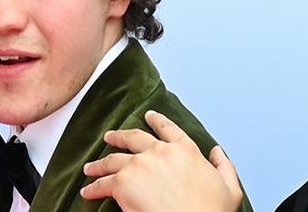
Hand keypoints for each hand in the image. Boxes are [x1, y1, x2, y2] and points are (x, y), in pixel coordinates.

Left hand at [80, 110, 241, 211]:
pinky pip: (102, 183)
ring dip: (99, 164)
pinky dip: (93, 188)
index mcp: (184, 150)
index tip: (149, 116)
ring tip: (91, 167)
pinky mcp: (121, 183)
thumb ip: (223, 166)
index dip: (157, 121)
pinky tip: (88, 191)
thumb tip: (217, 152)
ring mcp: (137, 165)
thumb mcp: (229, 187)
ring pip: (112, 159)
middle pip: (133, 137)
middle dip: (119, 136)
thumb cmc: (211, 211)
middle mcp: (158, 152)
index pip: (168, 129)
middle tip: (110, 137)